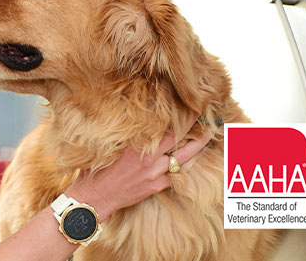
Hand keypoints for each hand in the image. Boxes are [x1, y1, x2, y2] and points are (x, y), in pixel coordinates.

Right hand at [67, 120, 214, 220]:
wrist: (95, 197)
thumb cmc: (96, 170)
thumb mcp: (109, 148)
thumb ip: (126, 138)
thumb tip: (138, 124)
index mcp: (137, 147)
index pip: (166, 131)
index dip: (182, 120)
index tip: (192, 108)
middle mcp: (149, 160)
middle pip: (179, 143)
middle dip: (196, 131)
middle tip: (210, 120)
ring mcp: (154, 175)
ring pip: (181, 159)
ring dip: (194, 147)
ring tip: (207, 135)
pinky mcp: (155, 187)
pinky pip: (173, 175)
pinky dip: (180, 166)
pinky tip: (187, 159)